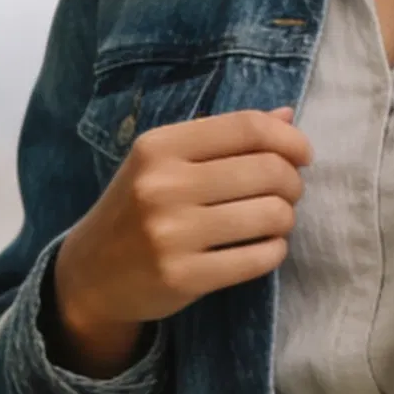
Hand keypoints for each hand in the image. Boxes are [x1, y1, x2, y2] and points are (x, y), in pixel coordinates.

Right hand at [49, 107, 312, 377]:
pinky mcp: (182, 277)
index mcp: (159, 146)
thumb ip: (223, 137)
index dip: (289, 139)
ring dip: (286, 218)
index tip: (303, 155)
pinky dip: (275, 251)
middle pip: (267, 170)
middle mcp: (162, 185)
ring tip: (275, 221)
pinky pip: (258, 258)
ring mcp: (171, 233)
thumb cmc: (137, 207)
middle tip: (288, 194)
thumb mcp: (165, 162)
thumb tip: (288, 115)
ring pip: (270, 214)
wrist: (89, 273)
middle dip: (292, 182)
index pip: (246, 127)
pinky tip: (265, 248)